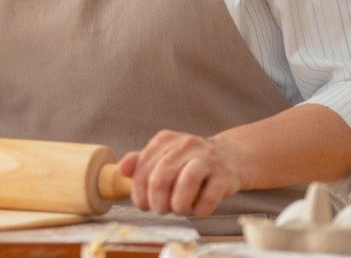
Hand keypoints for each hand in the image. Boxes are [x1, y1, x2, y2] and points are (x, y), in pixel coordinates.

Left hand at [120, 130, 242, 216]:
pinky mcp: (225, 175)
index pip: (142, 169)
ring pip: (185, 184)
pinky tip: (197, 210)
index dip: (139, 193)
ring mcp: (207, 159)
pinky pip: (209, 197)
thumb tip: (120, 169)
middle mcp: (185, 145)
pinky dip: (199, 210)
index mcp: (165, 140)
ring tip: (179, 210)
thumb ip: (140, 163)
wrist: (230, 156)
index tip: (144, 205)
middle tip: (161, 210)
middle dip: (157, 203)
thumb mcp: (163, 156)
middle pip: (160, 179)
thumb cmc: (189, 162)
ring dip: (178, 206)